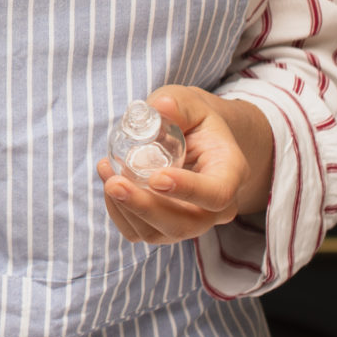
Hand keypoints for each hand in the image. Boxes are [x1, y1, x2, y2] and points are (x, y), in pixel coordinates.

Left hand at [98, 86, 272, 244]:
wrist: (195, 141)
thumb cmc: (194, 121)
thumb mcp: (192, 103)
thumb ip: (179, 104)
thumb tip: (161, 107)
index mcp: (229, 174)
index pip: (217, 194)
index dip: (188, 190)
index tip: (156, 178)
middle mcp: (215, 208)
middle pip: (185, 224)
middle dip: (145, 207)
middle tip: (115, 184)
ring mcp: (190, 222)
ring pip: (158, 233)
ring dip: (125, 207)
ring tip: (107, 172)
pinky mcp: (163, 228)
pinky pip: (138, 232)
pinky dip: (118, 212)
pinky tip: (108, 182)